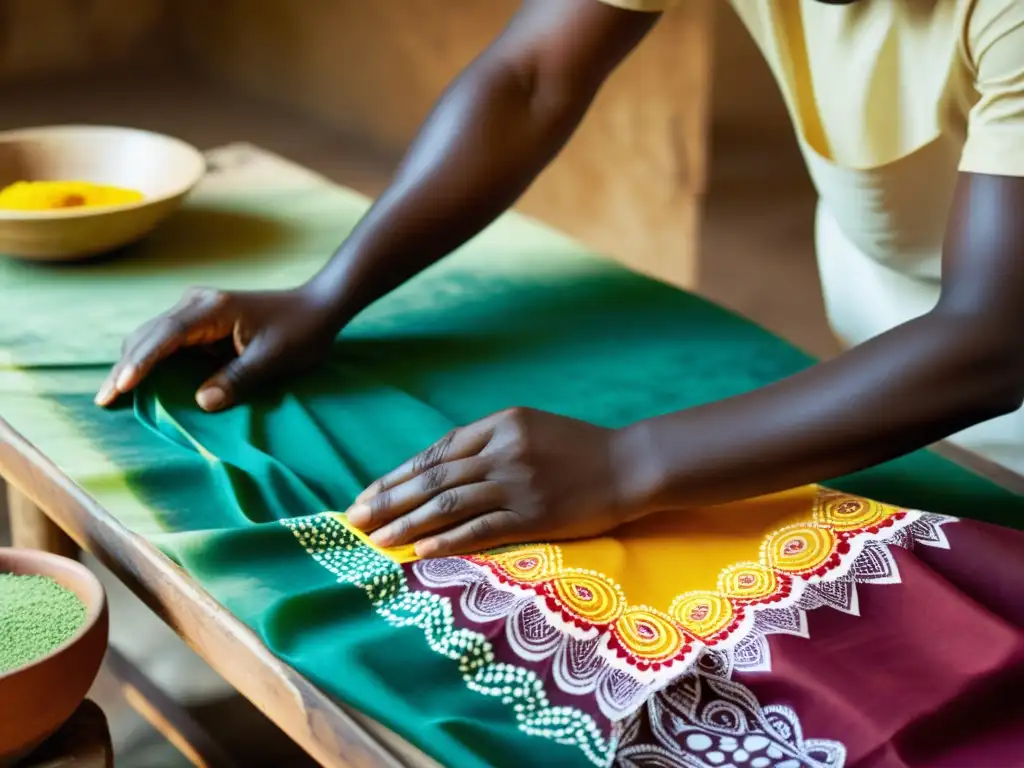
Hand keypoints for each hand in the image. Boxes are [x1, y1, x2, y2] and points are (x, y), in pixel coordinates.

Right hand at [95, 286, 338, 410]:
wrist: (317, 307)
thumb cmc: (300, 332)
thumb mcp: (272, 359)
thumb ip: (237, 379)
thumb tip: (202, 402)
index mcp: (212, 309)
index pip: (166, 336)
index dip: (141, 363)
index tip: (120, 386)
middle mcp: (197, 304)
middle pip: (149, 335)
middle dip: (126, 367)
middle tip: (104, 401)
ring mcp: (196, 310)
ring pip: (152, 336)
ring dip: (133, 364)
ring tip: (111, 395)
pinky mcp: (201, 321)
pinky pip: (168, 341)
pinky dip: (150, 360)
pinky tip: (137, 382)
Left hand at [346, 407, 639, 557]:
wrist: (631, 465)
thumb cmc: (581, 447)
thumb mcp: (533, 427)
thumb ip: (490, 441)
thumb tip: (441, 466)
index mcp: (501, 423)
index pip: (438, 451)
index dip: (400, 474)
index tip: (371, 492)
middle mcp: (504, 449)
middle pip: (433, 477)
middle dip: (389, 500)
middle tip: (355, 519)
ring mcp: (518, 482)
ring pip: (448, 504)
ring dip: (407, 524)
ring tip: (377, 540)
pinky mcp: (533, 514)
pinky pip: (480, 528)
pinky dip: (447, 540)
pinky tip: (421, 552)